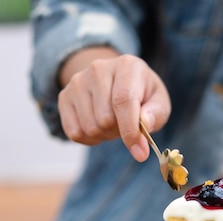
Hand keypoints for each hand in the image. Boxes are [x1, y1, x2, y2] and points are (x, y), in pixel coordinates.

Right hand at [57, 47, 170, 161]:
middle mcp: (98, 68)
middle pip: (105, 118)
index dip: (130, 130)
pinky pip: (74, 132)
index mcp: (127, 65)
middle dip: (119, 132)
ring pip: (89, 127)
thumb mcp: (158, 102)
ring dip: (105, 135)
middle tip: (126, 125)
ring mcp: (78, 82)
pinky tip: (98, 127)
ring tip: (113, 123)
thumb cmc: (142, 95)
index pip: (123, 100)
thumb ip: (155, 115)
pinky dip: (89, 139)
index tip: (139, 152)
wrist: (116, 82)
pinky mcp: (64, 96)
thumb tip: (144, 124)